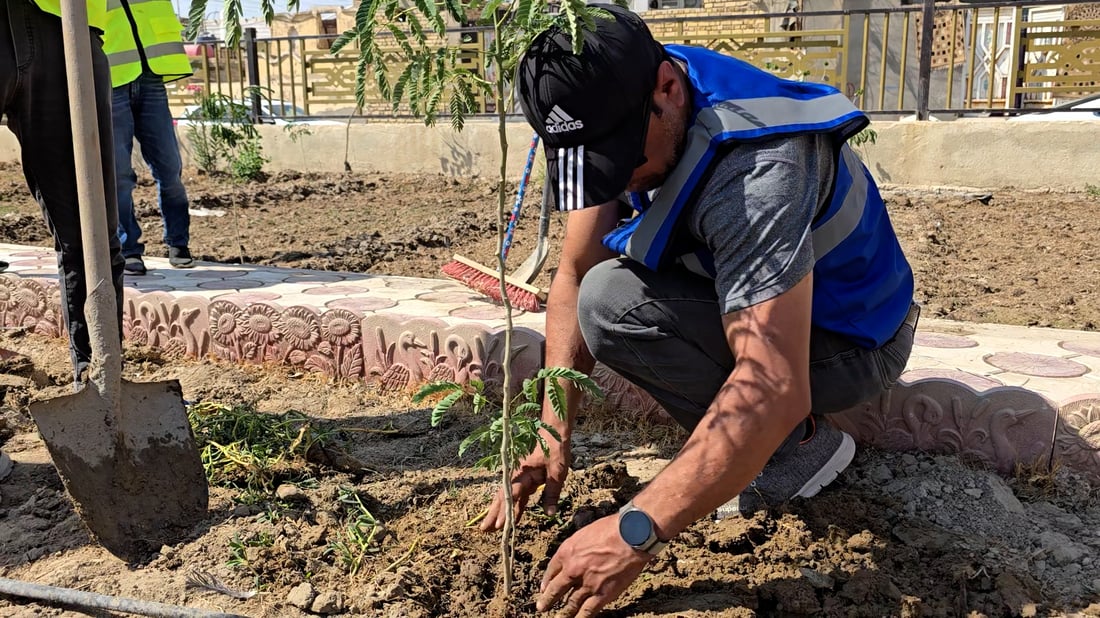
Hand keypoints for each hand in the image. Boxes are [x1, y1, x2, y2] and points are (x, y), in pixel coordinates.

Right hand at [480, 428, 570, 530]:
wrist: (554, 432)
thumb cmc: (555, 449)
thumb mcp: (557, 472)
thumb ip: (551, 493)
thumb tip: (549, 514)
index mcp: (522, 473)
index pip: (511, 495)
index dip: (505, 512)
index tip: (500, 526)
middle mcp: (517, 476)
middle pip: (502, 498)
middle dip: (493, 514)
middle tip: (483, 530)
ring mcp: (520, 478)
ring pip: (506, 497)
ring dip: (499, 512)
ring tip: (490, 527)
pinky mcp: (525, 479)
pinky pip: (516, 495)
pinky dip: (511, 506)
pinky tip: (509, 518)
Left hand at [537, 515, 652, 616]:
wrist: (630, 535)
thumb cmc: (611, 528)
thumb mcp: (585, 532)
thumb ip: (577, 547)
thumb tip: (576, 555)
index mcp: (567, 552)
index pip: (552, 569)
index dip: (547, 580)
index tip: (544, 587)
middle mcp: (573, 569)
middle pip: (556, 589)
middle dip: (547, 599)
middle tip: (541, 607)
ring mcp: (587, 584)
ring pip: (570, 603)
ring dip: (562, 613)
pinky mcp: (602, 594)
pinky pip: (588, 611)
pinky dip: (581, 617)